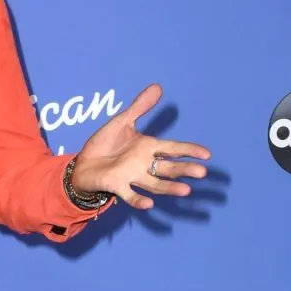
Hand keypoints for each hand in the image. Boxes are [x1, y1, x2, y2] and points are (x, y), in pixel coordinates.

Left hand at [70, 83, 210, 209]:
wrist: (82, 162)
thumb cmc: (105, 144)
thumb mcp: (122, 122)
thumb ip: (140, 107)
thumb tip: (157, 87)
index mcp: (147, 148)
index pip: (173, 148)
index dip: (189, 150)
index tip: (207, 154)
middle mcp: (143, 164)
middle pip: (168, 167)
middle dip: (184, 170)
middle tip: (202, 172)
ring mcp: (131, 176)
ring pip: (154, 184)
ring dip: (169, 188)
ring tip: (186, 190)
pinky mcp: (116, 185)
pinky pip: (130, 195)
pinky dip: (138, 200)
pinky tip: (149, 204)